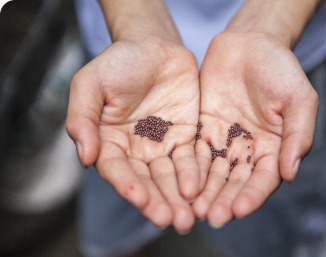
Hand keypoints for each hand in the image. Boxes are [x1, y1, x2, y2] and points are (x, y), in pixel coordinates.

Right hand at [66, 36, 199, 232]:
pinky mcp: (185, 138)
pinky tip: (199, 190)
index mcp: (109, 141)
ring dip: (178, 198)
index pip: (117, 170)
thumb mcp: (90, 83)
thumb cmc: (119, 61)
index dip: (127, 185)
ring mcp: (161, 145)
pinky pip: (191, 160)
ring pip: (170, 177)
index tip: (139, 199)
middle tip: (171, 220)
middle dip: (158, 201)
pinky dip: (194, 175)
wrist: (154, 45)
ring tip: (188, 217)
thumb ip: (82, 118)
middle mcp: (135, 150)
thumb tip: (85, 157)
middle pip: (146, 181)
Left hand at [192, 32, 317, 226]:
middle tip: (211, 217)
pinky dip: (188, 168)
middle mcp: (247, 150)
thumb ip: (299, 134)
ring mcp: (223, 141)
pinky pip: (193, 152)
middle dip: (223, 200)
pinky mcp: (202, 129)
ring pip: (212, 173)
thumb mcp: (299, 97)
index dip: (252, 196)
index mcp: (274, 148)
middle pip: (234, 182)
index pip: (263, 179)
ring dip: (203, 192)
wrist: (250, 44)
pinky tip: (180, 182)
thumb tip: (291, 173)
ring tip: (193, 208)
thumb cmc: (280, 68)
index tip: (239, 210)